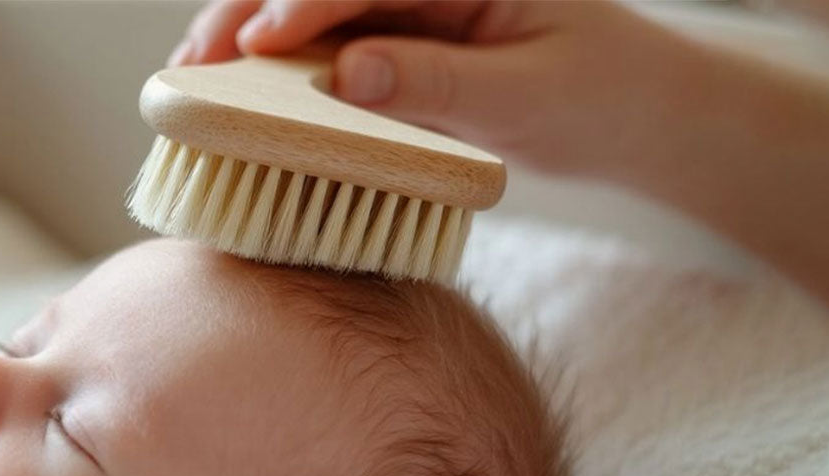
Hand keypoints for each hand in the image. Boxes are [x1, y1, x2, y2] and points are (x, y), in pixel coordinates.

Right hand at [168, 1, 692, 178]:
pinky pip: (316, 51)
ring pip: (303, 12)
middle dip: (247, 14)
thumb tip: (348, 78)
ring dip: (243, 40)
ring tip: (189, 80)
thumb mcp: (531, 95)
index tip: (258, 44)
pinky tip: (226, 96)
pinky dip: (269, 74)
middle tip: (195, 64)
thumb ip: (441, 85)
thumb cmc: (603, 94)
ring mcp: (403, 8)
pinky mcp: (389, 43)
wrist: (638, 113)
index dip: (304, 5)